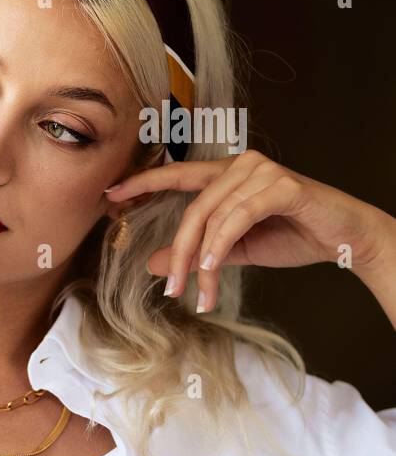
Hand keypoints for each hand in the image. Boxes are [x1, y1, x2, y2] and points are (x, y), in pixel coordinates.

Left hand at [104, 149, 388, 312]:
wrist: (345, 238)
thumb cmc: (292, 236)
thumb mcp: (233, 250)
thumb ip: (195, 253)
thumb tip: (149, 263)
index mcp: (227, 174)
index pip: (177, 175)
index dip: (143, 183)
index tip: (110, 195)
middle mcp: (242, 165)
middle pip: (191, 207)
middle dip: (176, 251)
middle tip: (168, 287)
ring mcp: (262, 172)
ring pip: (213, 217)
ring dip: (201, 259)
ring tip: (196, 290)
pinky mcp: (283, 186)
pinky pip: (239, 216)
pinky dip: (222, 243)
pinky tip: (212, 267)